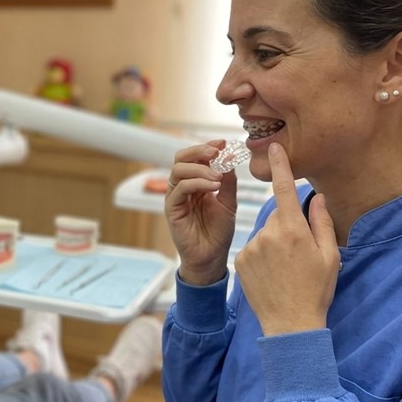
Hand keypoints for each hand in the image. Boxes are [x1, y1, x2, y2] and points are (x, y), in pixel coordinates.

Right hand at [164, 141, 238, 284]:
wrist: (211, 258)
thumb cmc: (218, 233)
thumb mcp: (229, 202)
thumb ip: (228, 181)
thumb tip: (229, 158)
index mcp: (195, 183)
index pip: (195, 158)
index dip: (207, 147)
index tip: (223, 143)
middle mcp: (182, 187)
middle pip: (181, 158)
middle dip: (199, 151)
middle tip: (216, 152)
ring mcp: (175, 197)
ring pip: (178, 170)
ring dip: (200, 168)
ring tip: (218, 177)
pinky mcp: (171, 209)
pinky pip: (180, 188)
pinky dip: (196, 183)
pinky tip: (213, 186)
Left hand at [234, 143, 339, 334]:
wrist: (290, 324)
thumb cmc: (315, 290)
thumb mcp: (329, 256)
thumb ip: (323, 222)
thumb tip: (317, 198)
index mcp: (293, 230)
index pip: (285, 190)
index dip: (280, 166)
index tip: (275, 148)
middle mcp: (269, 234)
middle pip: (279, 217)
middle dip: (288, 227)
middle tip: (299, 255)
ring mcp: (251, 247)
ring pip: (265, 234)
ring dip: (274, 244)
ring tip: (285, 270)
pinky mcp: (239, 260)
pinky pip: (253, 249)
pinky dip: (262, 257)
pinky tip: (271, 275)